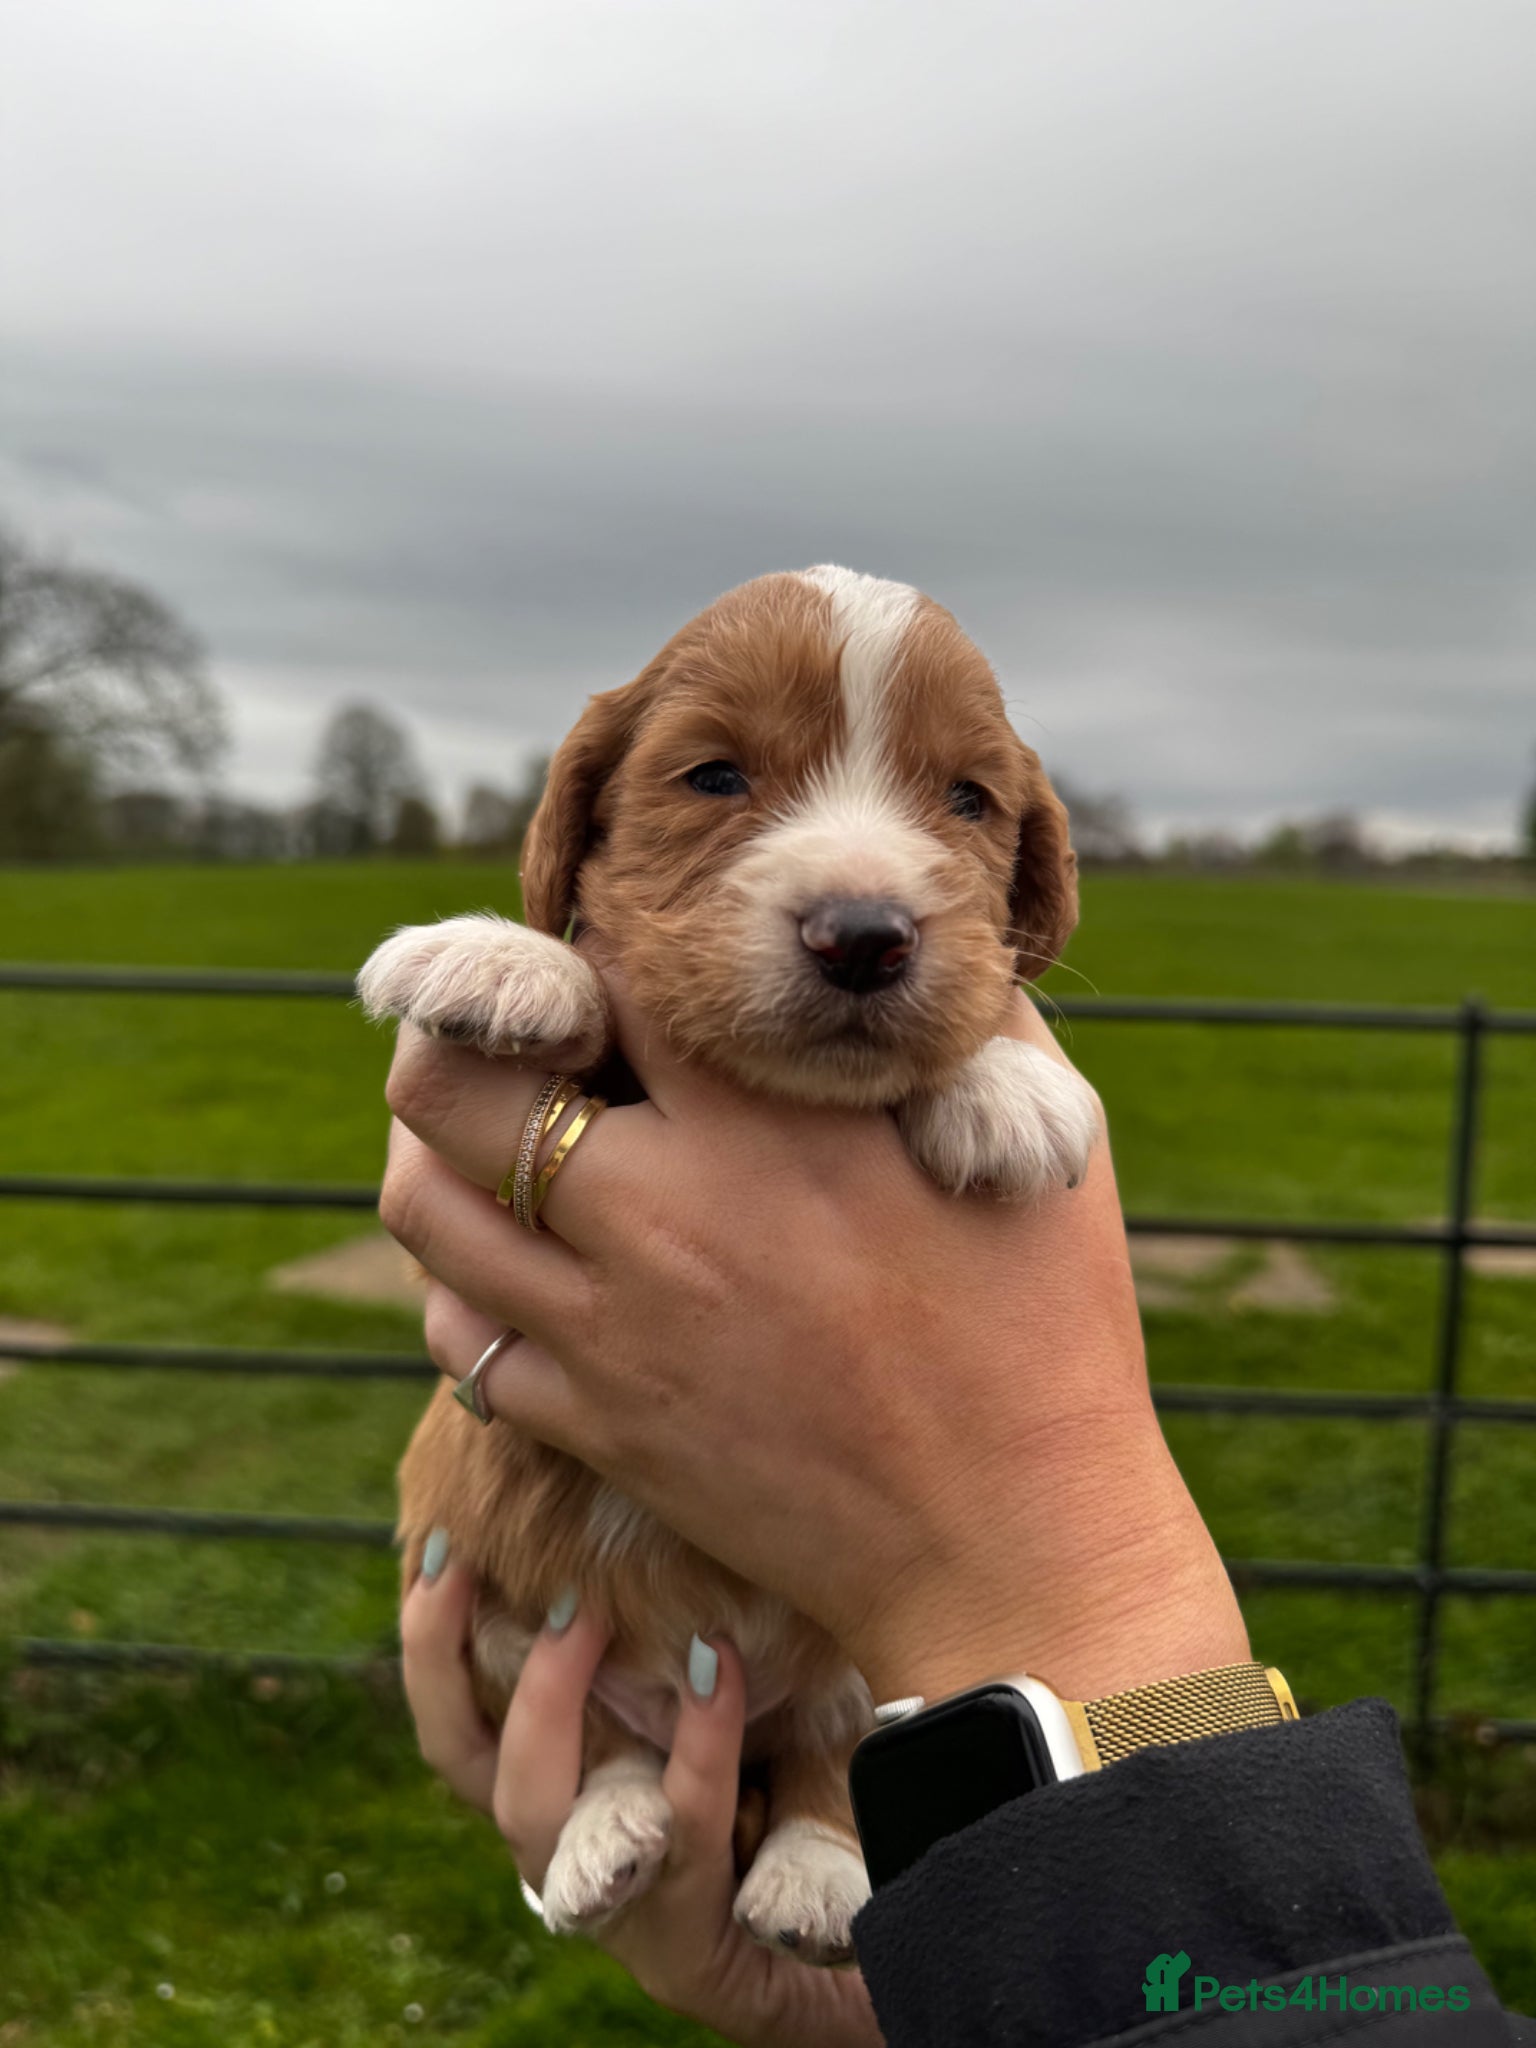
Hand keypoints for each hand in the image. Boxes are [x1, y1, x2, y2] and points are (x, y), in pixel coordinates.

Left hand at [381, 975, 1248, 1705]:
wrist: (1008, 1545)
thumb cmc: (1045, 1335)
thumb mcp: (1041, 1141)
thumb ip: (969, 1024)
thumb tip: (908, 958)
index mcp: (769, 1126)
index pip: (607, 976)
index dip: (595, 942)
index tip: (620, 954)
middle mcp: (661, 1213)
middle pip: (453, 1082)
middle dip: (460, 1033)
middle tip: (507, 1031)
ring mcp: (612, 1327)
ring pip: (427, 1207)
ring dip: (438, 1153)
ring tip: (485, 1136)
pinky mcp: (597, 1425)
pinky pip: (461, 1338)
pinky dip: (465, 1288)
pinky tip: (517, 1268)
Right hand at [400, 1557, 883, 2047]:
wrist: (869, 1957)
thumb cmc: (794, 1812)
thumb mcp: (721, 1719)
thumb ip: (673, 1645)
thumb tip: (641, 1510)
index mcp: (563, 1800)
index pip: (458, 1725)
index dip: (432, 1643)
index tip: (443, 1547)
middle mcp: (568, 1858)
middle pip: (473, 1768)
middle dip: (463, 1662)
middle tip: (510, 1564)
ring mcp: (619, 1912)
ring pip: (540, 1817)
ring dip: (552, 1703)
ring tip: (592, 1611)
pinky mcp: (686, 1952)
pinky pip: (682, 1830)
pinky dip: (697, 1741)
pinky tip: (715, 1666)